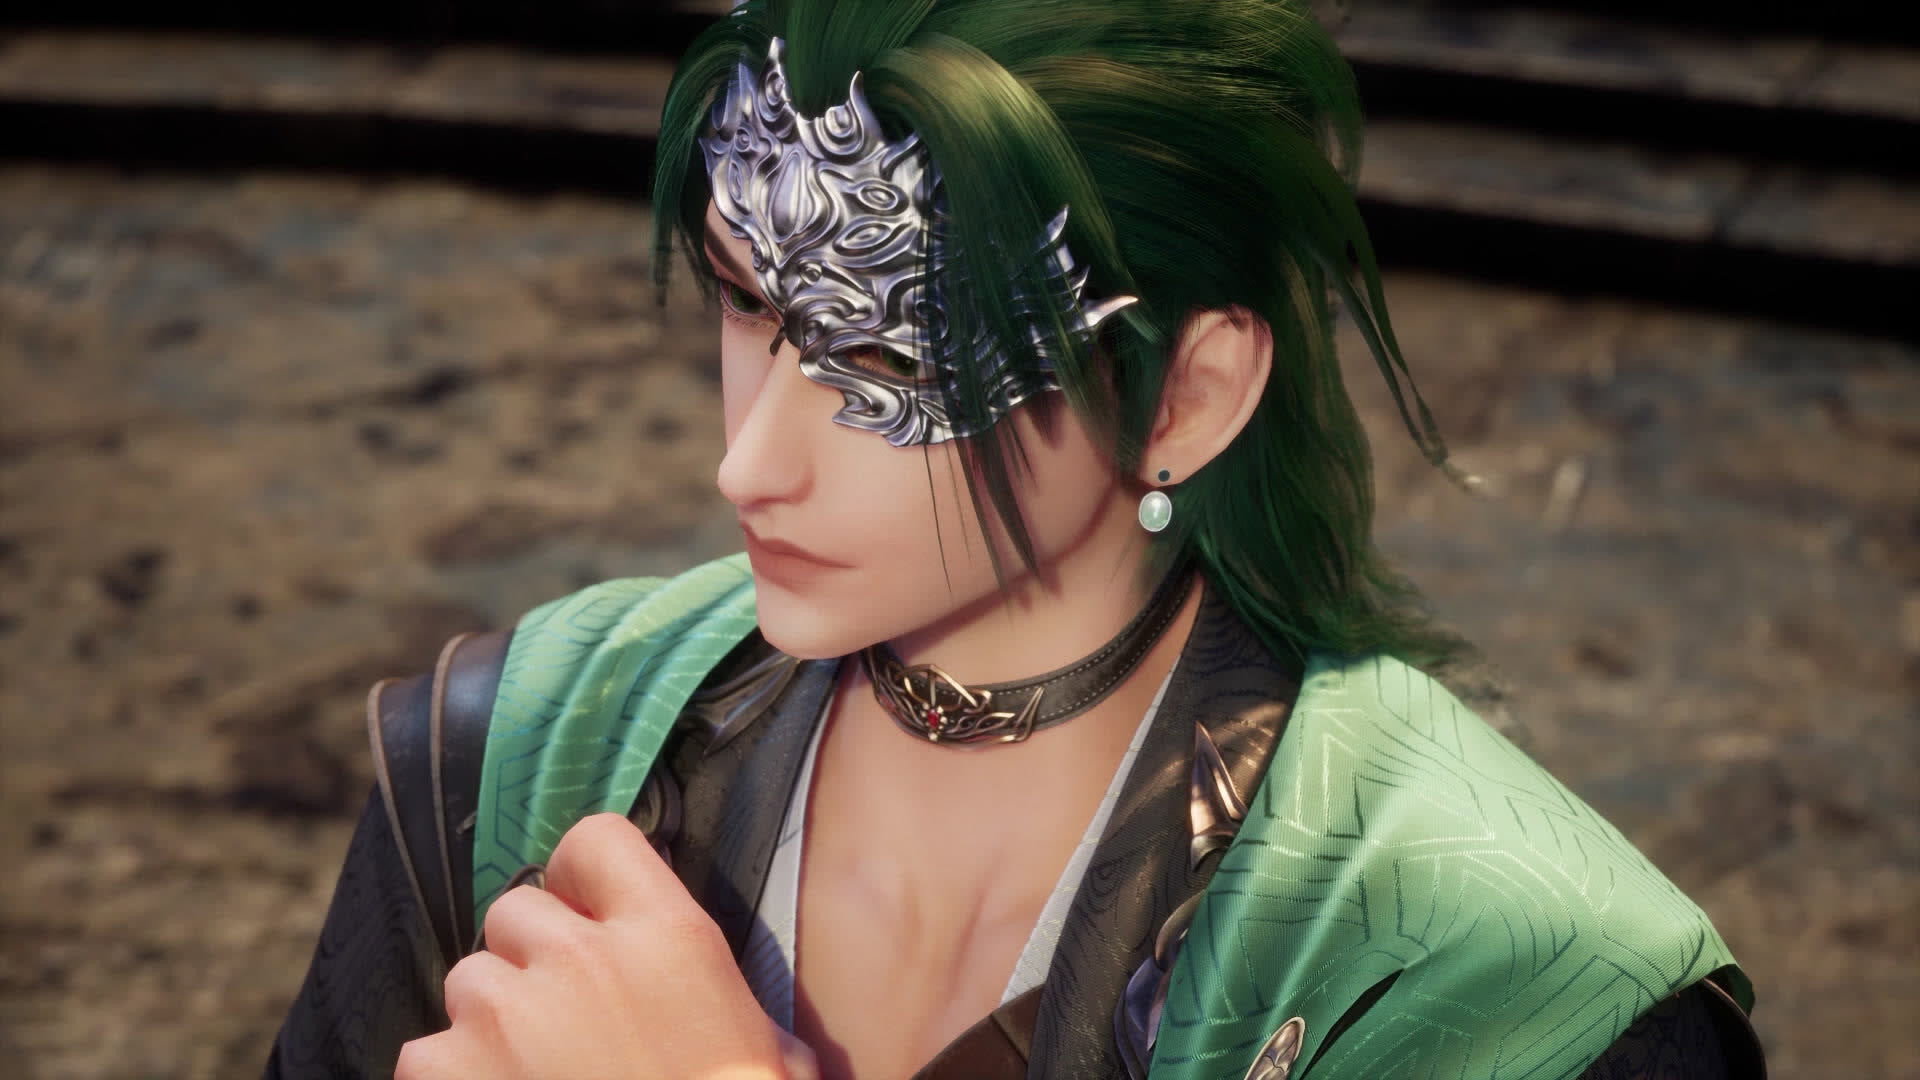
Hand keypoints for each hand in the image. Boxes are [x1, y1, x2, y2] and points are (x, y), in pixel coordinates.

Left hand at [395, 812, 813, 1079]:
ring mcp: (505, 1016)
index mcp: (666, 936)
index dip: (582, 879)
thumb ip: (719, 994)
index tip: (589, 917)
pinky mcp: (449, 1073)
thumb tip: (707, 994)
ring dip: (492, 1022)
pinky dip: (453, 1078)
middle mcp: (579, 957)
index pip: (595, 840)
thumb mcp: (770, 1049)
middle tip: (565, 1020)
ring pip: (469, 981)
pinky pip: (425, 1054)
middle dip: (533, 959)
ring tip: (531, 1072)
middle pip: (517, 912)